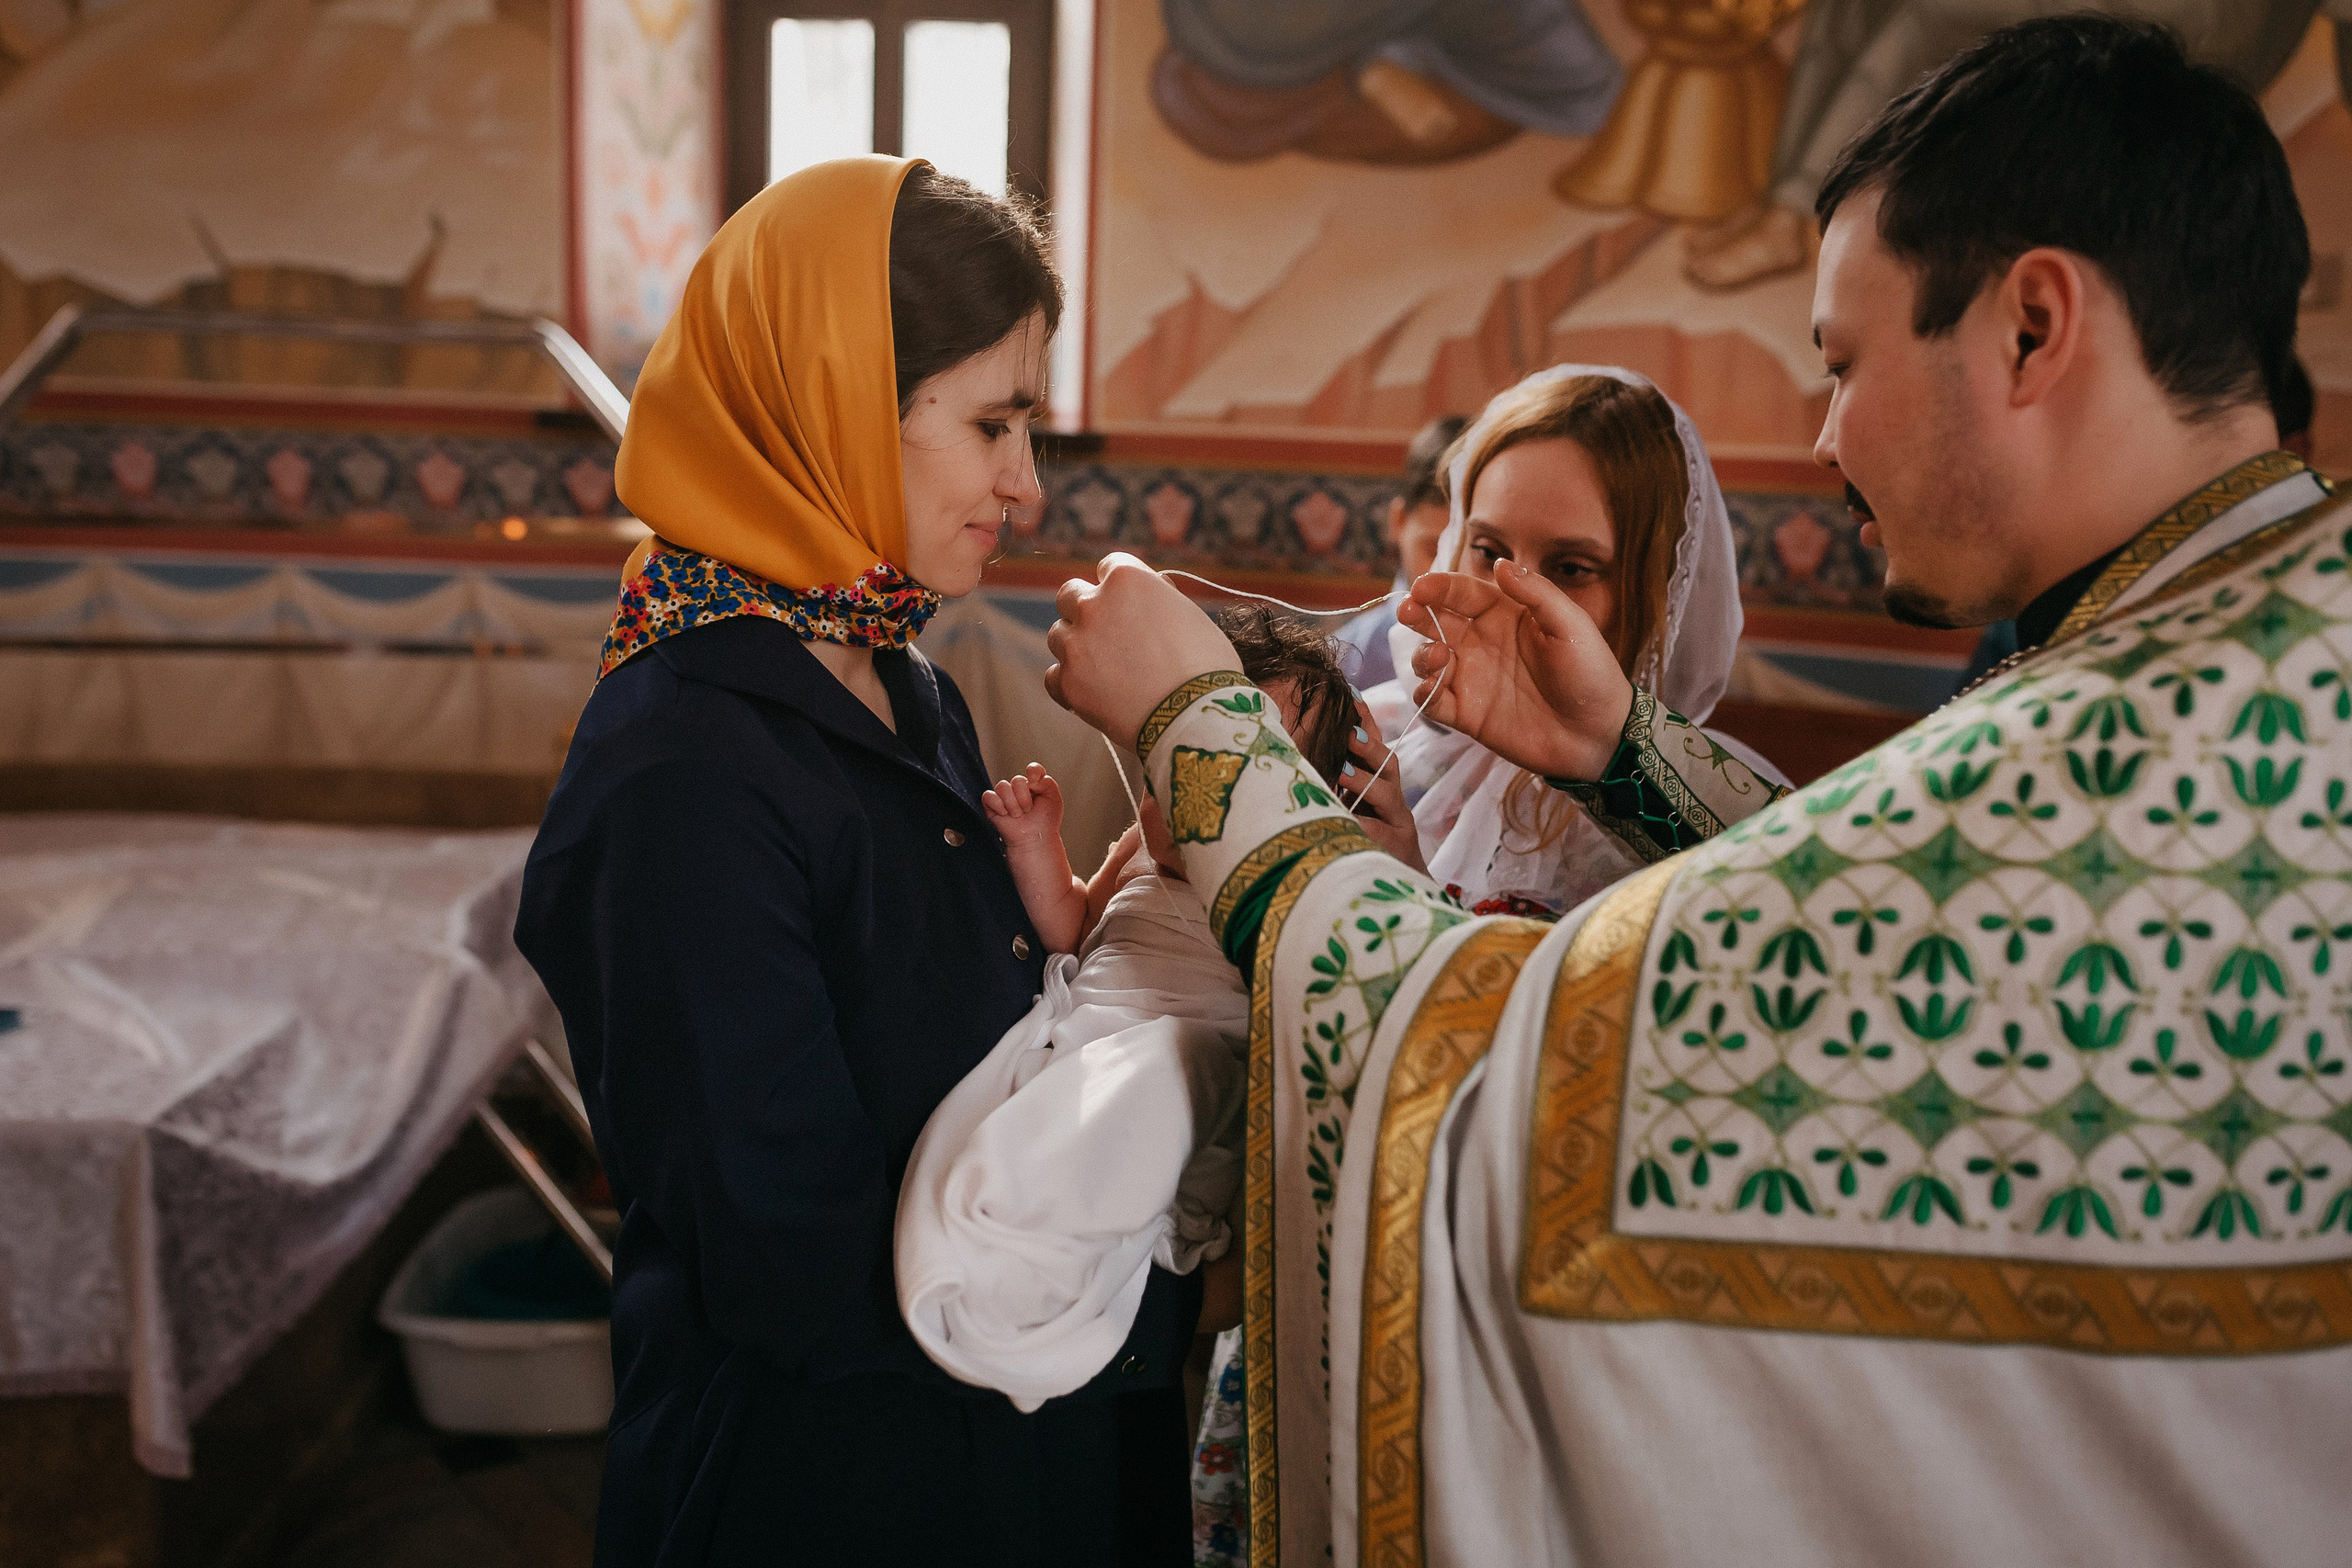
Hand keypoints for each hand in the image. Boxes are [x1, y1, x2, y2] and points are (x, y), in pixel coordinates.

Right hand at [982, 763, 1063, 846]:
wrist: (1035, 839)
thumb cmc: (1045, 821)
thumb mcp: (1054, 798)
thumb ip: (1047, 782)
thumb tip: (1031, 778)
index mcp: (1034, 784)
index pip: (1033, 769)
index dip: (1033, 771)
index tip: (1035, 782)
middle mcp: (1019, 788)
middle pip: (1017, 780)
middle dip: (1024, 798)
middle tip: (1028, 810)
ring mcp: (1004, 796)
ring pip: (1002, 786)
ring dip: (1012, 803)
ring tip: (1018, 815)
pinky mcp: (992, 806)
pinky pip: (988, 796)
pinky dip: (997, 805)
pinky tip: (1005, 814)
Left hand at [1045, 554, 1238, 747]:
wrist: (1195, 715)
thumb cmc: (1205, 665)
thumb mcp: (1189, 614)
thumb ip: (1159, 598)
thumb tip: (1148, 593)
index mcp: (1126, 579)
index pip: (1108, 567)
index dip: (1120, 588)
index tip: (1129, 605)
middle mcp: (1093, 604)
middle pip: (1070, 594)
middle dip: (1085, 610)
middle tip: (1107, 633)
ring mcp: (1076, 644)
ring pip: (1058, 635)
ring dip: (1076, 646)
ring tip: (1105, 669)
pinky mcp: (1068, 682)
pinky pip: (1054, 675)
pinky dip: (1069, 682)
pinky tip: (1091, 690)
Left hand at [1337, 697, 1425, 871]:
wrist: (1396, 887)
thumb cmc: (1362, 845)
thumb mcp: (1344, 809)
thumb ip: (1332, 784)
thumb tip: (1298, 756)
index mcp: (1377, 785)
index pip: (1373, 746)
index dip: (1365, 721)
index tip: (1351, 696)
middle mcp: (1392, 800)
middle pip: (1388, 764)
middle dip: (1368, 746)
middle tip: (1348, 733)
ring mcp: (1398, 823)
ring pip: (1387, 794)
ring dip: (1362, 781)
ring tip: (1340, 772)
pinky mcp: (1397, 847)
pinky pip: (1380, 831)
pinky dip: (1362, 825)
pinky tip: (1347, 822)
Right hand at [1401, 562, 1633, 781]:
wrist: (1598, 734)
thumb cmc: (1590, 674)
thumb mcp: (1571, 626)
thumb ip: (1536, 593)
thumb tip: (1500, 562)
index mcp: (1505, 615)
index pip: (1463, 593)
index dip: (1440, 587)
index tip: (1422, 587)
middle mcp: (1482, 643)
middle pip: (1437, 622)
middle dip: (1417, 614)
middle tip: (1408, 612)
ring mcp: (1472, 679)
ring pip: (1429, 659)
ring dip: (1423, 654)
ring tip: (1440, 657)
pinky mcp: (1467, 714)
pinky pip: (1434, 701)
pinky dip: (1424, 693)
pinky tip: (1432, 689)